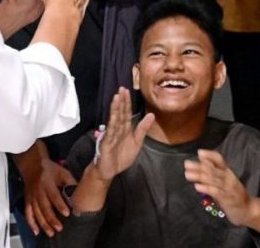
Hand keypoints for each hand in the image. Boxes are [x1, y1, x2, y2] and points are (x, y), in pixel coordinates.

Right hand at [21, 157, 76, 236]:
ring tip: (51, 233)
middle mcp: (38, 191)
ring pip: (36, 212)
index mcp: (47, 182)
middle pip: (45, 207)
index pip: (54, 195)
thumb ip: (70, 182)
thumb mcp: (62, 172)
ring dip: (43, 224)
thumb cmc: (50, 169)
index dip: (60, 205)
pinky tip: (37, 231)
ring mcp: (32, 197)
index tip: (67, 214)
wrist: (32, 165)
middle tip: (60, 228)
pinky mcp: (27, 200)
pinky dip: (31, 223)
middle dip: (52, 219)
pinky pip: (28, 214)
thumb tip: (79, 193)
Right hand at [69, 88, 154, 214]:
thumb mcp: (137, 142)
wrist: (110, 170)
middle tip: (122, 88)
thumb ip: (143, 129)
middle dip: (121, 101)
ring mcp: (111, 135)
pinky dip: (112, 123)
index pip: (126, 113)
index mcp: (125, 128)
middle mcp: (117, 129)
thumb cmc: (122, 156)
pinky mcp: (107, 143)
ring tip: (117, 97)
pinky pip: (111, 132)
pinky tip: (113, 115)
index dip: (127, 102)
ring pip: (115, 119)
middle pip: (120, 113)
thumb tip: (151, 114)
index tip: (127, 90)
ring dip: (116, 108)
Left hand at [183, 149, 259, 235]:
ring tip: (187, 174)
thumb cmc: (233, 196)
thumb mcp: (224, 183)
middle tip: (186, 164)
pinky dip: (206, 188)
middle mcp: (228, 178)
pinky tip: (197, 187)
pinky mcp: (227, 199)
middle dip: (198, 166)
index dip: (210, 155)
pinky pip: (216, 192)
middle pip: (212, 169)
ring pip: (212, 180)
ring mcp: (228, 188)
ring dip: (199, 176)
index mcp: (227, 172)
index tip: (199, 152)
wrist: (248, 210)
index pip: (220, 160)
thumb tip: (200, 167)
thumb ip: (214, 176)